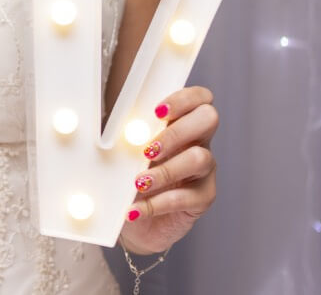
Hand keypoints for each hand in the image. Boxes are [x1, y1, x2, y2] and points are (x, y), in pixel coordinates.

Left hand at [117, 86, 218, 254]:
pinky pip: (188, 197)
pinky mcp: (202, 198)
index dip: (183, 98)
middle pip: (208, 118)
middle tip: (148, 150)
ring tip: (139, 183)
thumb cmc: (125, 180)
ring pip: (200, 158)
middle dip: (175, 132)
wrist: (130, 224)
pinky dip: (157, 204)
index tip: (157, 112)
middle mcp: (197, 142)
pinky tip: (135, 210)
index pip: (199, 97)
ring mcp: (204, 171)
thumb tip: (111, 128)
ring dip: (166, 170)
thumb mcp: (122, 155)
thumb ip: (126, 137)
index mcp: (180, 123)